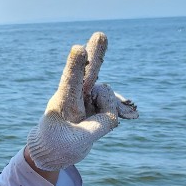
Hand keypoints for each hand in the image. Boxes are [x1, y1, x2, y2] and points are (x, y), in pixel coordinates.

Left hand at [26, 32, 137, 172]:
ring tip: (99, 122)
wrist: (53, 151)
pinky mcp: (95, 106)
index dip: (75, 66)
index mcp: (62, 103)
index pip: (70, 82)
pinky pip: (113, 104)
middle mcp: (74, 96)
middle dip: (95, 54)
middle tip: (100, 35)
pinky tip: (133, 114)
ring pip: (106, 94)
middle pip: (87, 72)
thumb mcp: (78, 141)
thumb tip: (115, 112)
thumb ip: (100, 125)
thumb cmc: (57, 146)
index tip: (78, 49)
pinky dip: (121, 109)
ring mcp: (85, 99)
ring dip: (113, 105)